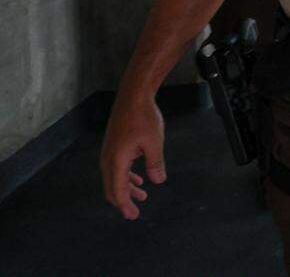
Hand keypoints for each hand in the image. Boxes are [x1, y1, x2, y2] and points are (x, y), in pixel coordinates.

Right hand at [100, 96, 166, 219]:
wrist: (133, 97)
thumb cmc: (144, 118)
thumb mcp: (154, 142)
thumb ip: (155, 163)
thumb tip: (158, 181)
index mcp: (117, 160)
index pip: (118, 190)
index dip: (125, 205)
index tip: (133, 216)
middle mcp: (108, 158)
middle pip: (112, 187)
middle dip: (123, 201)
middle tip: (134, 213)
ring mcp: (110, 152)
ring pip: (115, 178)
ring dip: (127, 189)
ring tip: (142, 196)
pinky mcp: (114, 146)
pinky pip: (117, 168)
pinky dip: (126, 177)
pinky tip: (139, 180)